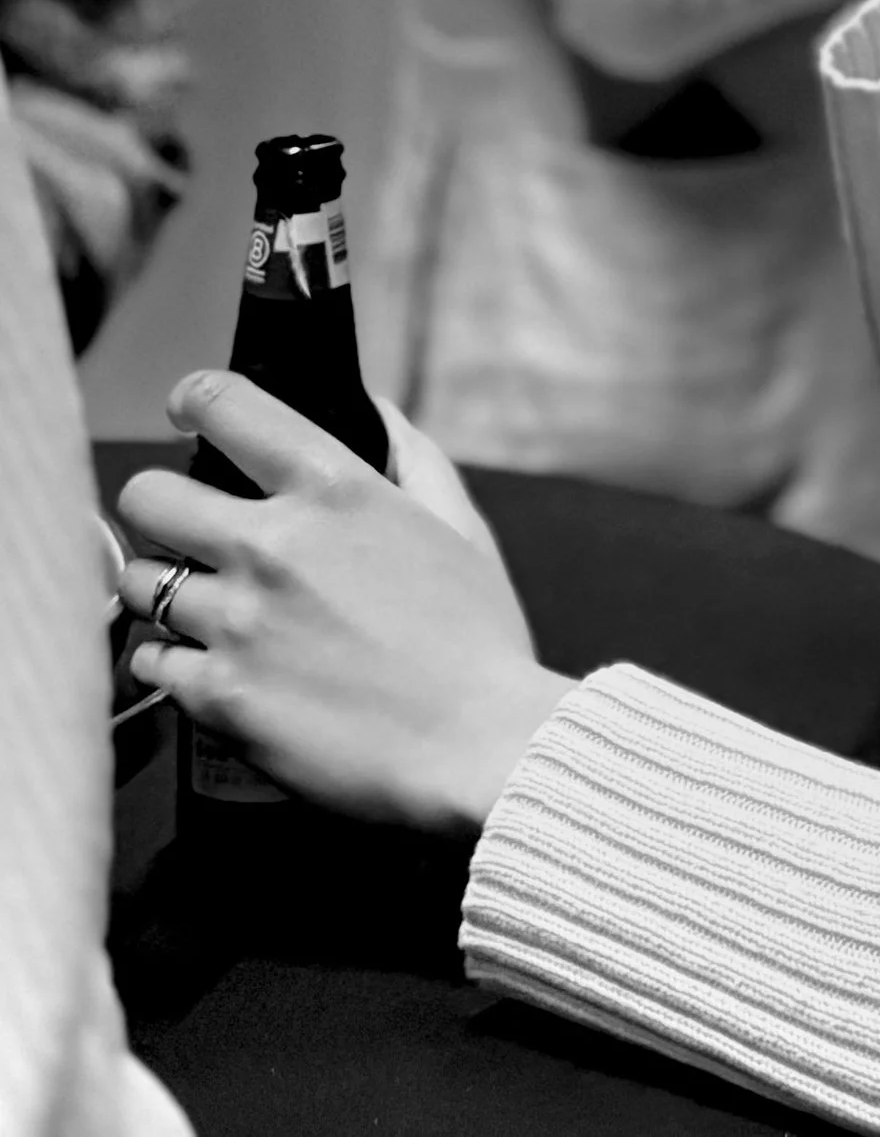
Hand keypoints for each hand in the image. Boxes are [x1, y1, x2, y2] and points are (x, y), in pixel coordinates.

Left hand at [117, 372, 573, 835]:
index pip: (226, 405)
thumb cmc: (478, 637)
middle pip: (146, 496)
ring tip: (196, 604)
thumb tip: (373, 410)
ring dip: (159, 589)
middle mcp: (272, 544)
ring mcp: (236, 623)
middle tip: (183, 528)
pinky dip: (169, 661)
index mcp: (334, 487)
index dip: (194, 399)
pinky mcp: (217, 697)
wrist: (478, 748)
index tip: (188, 413)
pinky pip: (148, 662)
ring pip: (134, 583)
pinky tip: (205, 665)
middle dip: (157, 505)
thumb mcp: (459, 525)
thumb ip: (411, 456)